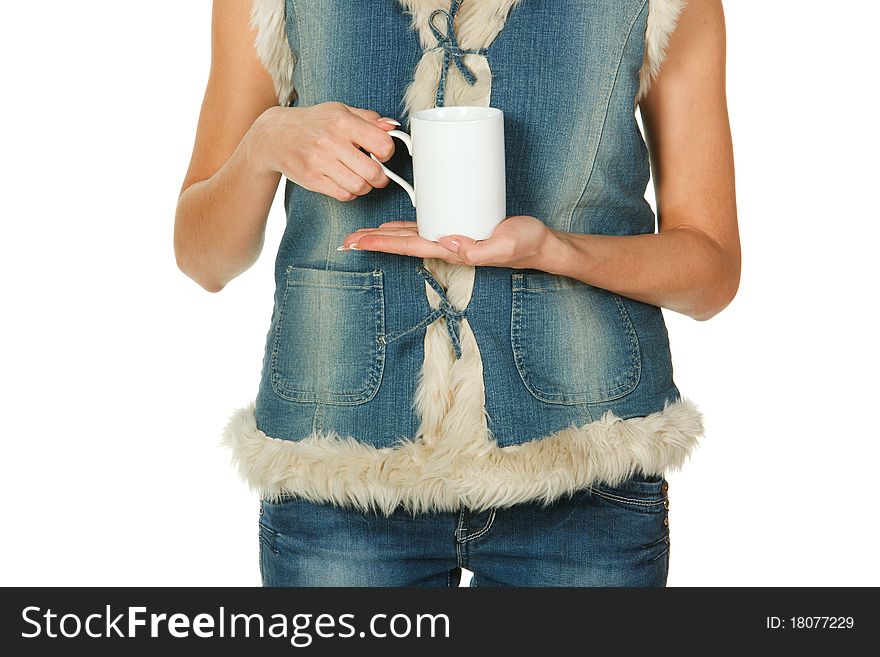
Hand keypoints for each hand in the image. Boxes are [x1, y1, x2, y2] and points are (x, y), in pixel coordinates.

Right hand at [247, 101, 399, 201]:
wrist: (275, 136)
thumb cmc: (313, 123)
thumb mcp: (340, 111)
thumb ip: (368, 118)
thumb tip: (392, 127)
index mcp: (342, 122)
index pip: (382, 144)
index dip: (388, 152)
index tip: (383, 154)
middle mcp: (331, 142)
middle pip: (373, 172)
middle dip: (381, 177)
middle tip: (378, 174)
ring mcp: (319, 162)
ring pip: (359, 187)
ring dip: (366, 186)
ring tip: (361, 178)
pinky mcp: (312, 180)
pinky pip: (344, 195)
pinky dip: (350, 193)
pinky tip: (346, 183)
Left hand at [339, 215, 559, 269]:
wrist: (540, 243)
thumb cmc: (524, 244)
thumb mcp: (504, 245)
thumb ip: (476, 248)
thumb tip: (447, 241)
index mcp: (451, 250)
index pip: (408, 247)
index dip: (381, 244)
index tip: (358, 241)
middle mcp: (446, 245)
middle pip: (401, 243)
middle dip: (373, 241)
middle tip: (346, 239)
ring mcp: (451, 238)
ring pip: (409, 237)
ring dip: (383, 236)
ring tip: (360, 234)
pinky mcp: (458, 227)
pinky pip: (424, 228)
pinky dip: (403, 228)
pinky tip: (392, 226)